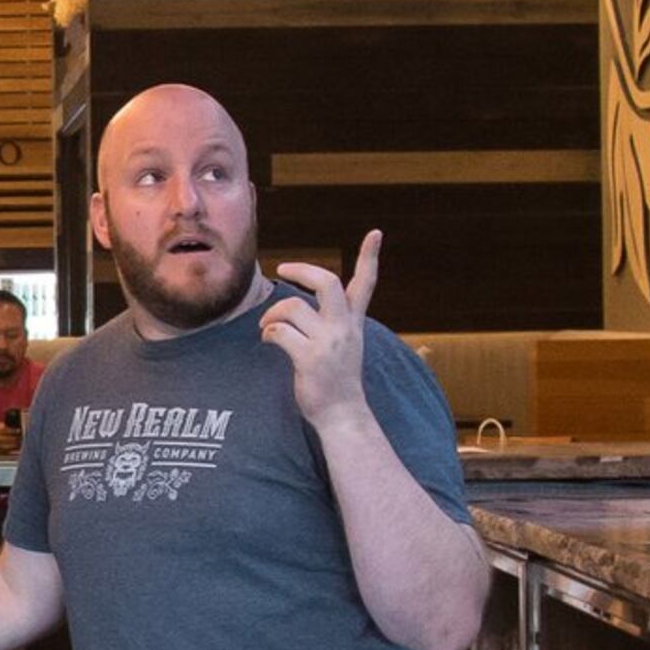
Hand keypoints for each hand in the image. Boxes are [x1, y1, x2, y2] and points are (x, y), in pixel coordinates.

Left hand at [260, 230, 383, 426]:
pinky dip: (268, 334)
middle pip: (326, 282)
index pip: (366, 283)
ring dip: (272, 314)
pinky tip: (269, 342)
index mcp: (353, 322)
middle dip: (302, 270)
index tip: (376, 233)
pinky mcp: (310, 359)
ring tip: (268, 326)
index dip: (370, 257)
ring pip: (292, 307)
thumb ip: (345, 323)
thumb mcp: (350, 345)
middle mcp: (344, 328)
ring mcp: (328, 343)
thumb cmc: (340, 380)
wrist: (343, 415)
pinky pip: (280, 333)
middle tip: (283, 268)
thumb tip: (381, 327)